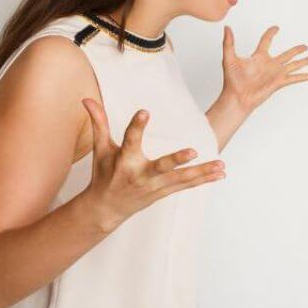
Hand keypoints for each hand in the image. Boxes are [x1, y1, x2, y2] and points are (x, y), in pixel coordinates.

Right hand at [79, 99, 225, 231]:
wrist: (106, 209)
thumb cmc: (104, 174)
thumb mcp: (101, 149)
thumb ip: (99, 122)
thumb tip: (87, 98)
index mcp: (124, 161)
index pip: (131, 140)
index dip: (137, 126)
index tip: (145, 112)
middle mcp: (141, 175)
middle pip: (161, 167)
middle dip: (176, 161)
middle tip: (193, 152)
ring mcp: (154, 186)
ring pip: (180, 179)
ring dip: (201, 173)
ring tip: (221, 165)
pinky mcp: (164, 192)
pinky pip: (186, 186)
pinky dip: (203, 180)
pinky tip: (221, 174)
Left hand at [217, 26, 307, 116]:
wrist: (237, 97)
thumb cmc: (232, 81)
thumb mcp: (229, 58)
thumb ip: (229, 42)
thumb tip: (227, 28)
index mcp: (259, 57)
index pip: (266, 41)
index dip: (271, 33)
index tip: (276, 28)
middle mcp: (270, 65)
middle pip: (287, 54)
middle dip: (297, 50)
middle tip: (305, 46)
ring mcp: (276, 73)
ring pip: (296, 64)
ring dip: (307, 61)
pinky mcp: (280, 82)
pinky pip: (297, 78)